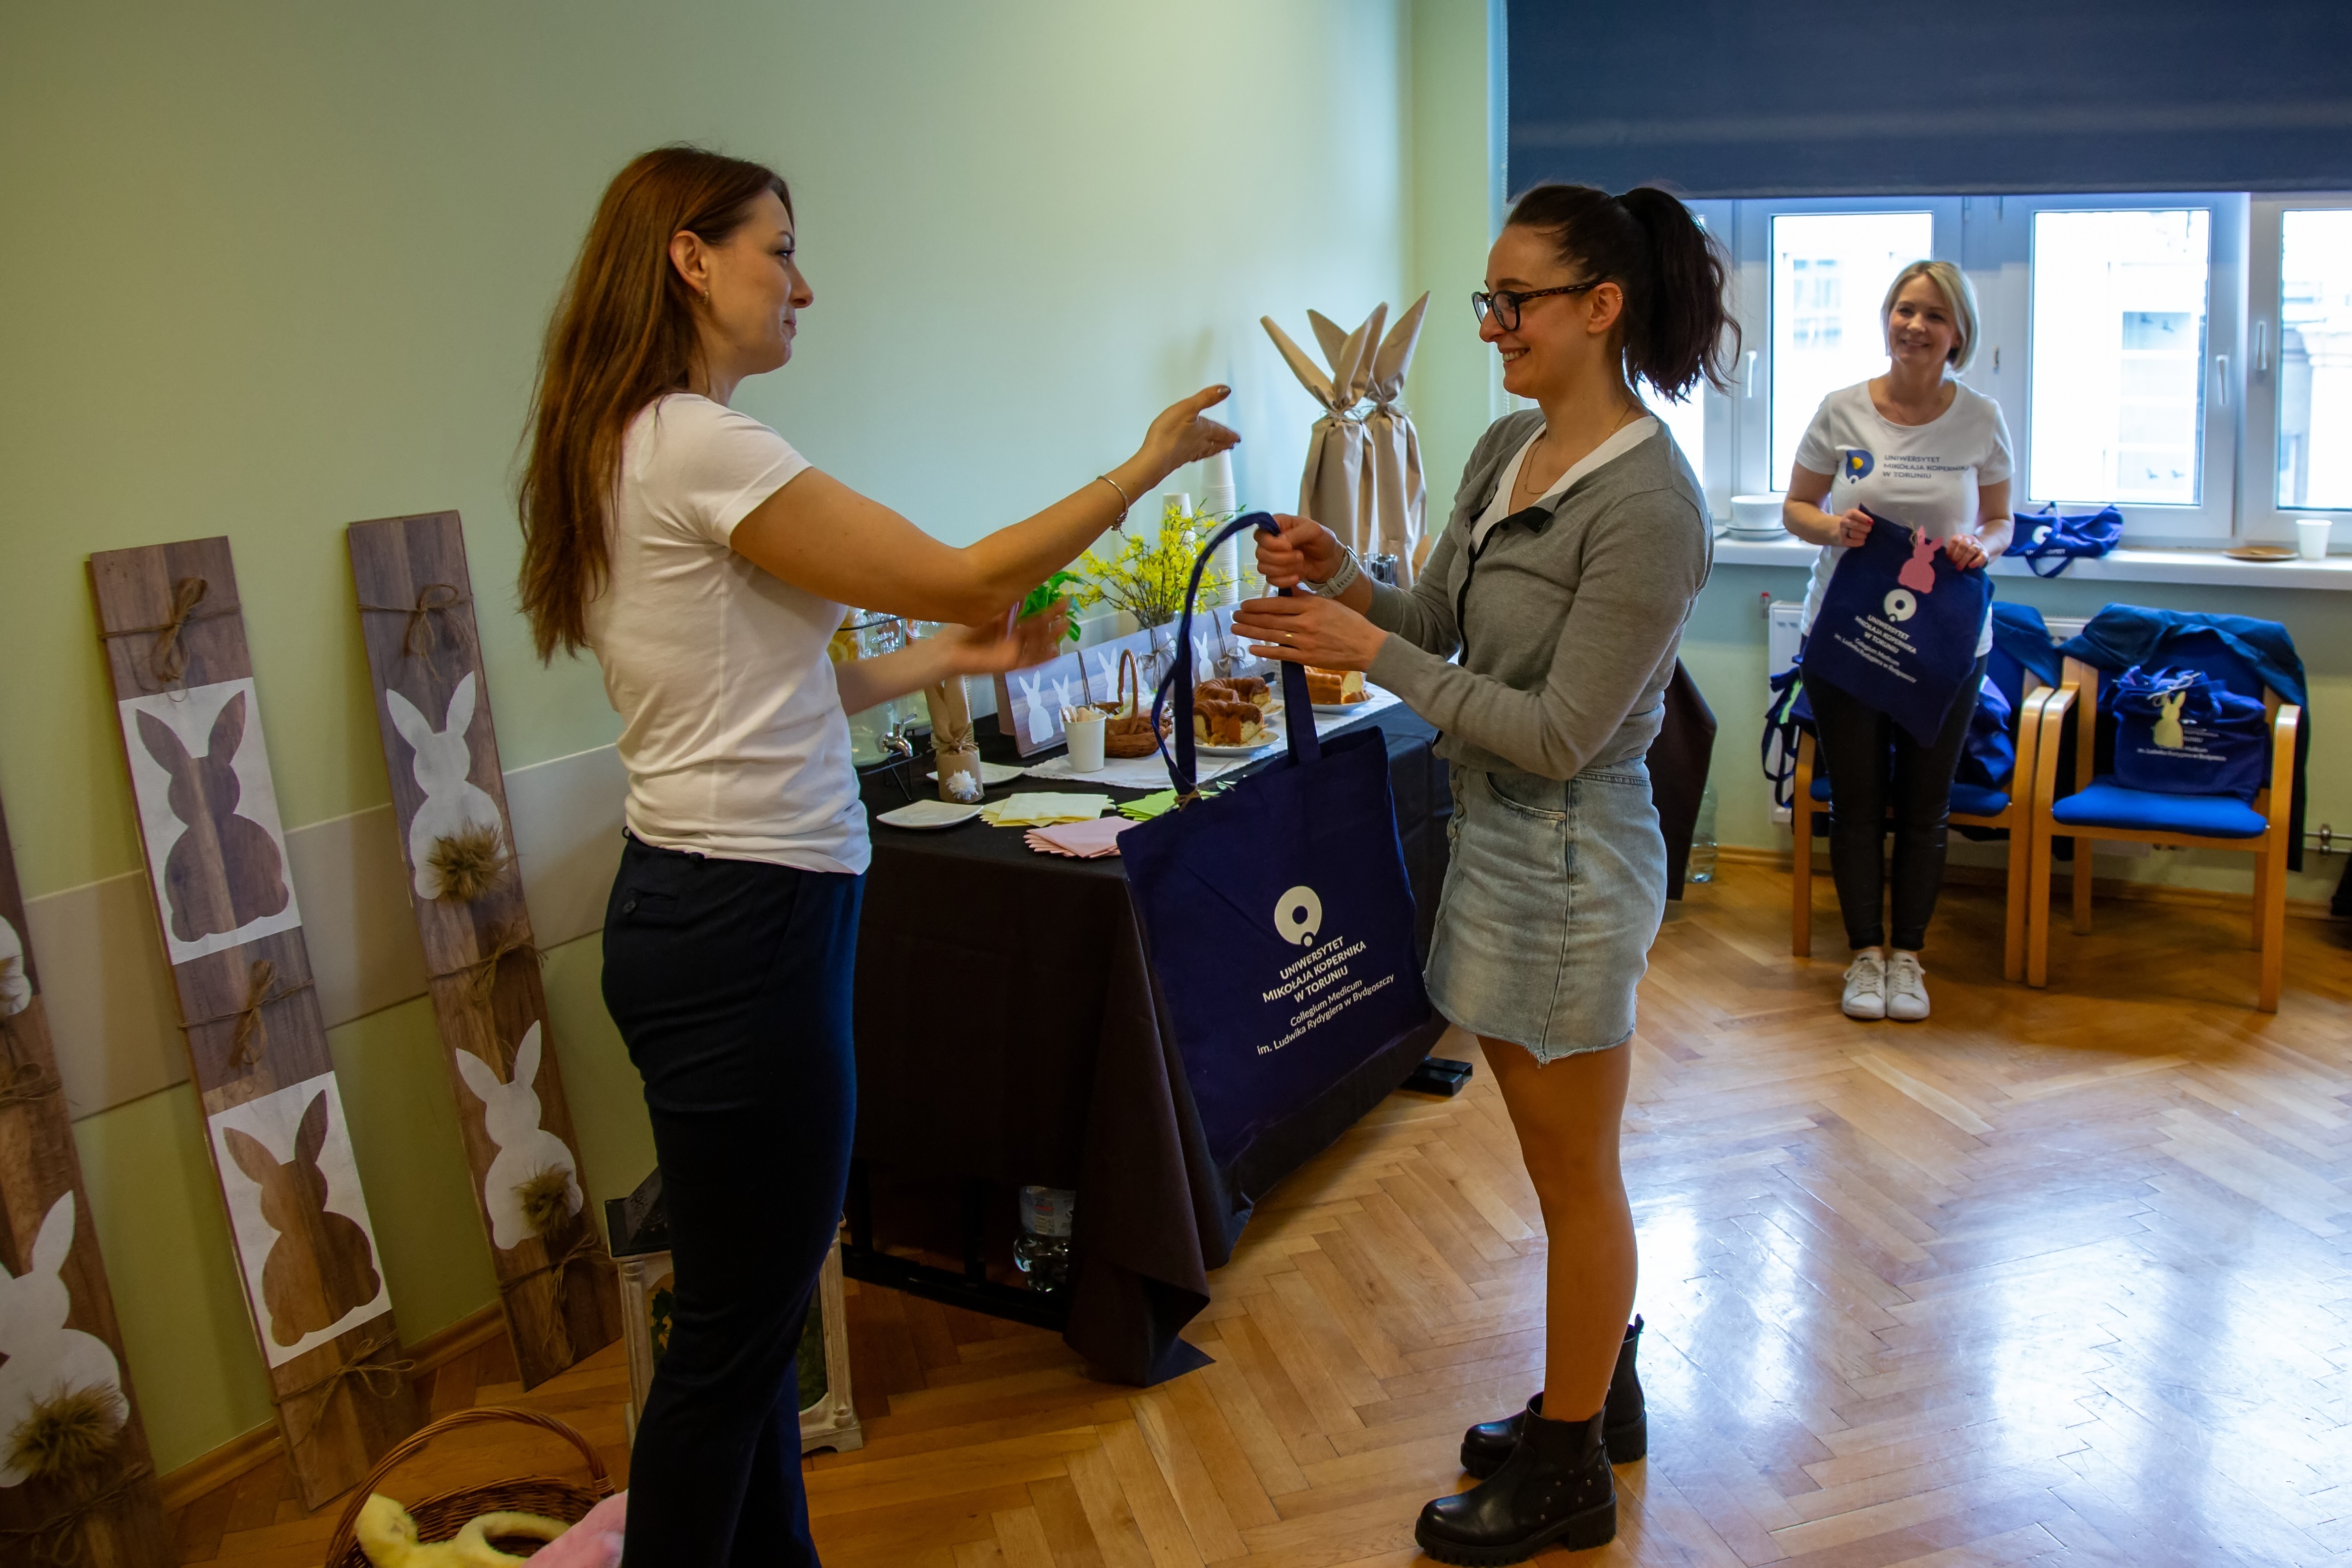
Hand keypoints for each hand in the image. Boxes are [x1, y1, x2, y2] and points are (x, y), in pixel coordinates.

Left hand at [940, 602, 1069, 675]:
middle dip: (1053, 620)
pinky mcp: (1009, 665)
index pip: (1035, 619)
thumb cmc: (963, 631)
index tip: (1063, 600)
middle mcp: (1014, 641)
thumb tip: (1023, 591)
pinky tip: (1055, 651)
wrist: (948, 650)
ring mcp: (1013, 653)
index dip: (1049, 611)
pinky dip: (1043, 658)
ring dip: (1052, 637)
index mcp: (1010, 629)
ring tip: (1065, 625)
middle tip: (1068, 609)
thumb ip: (1007, 606)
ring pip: (1038, 646)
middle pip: (1039, 631)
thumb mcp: (989, 614)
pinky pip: (1030, 662)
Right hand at [1134, 386, 1239, 484]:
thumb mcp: (1188, 408)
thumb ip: (1206, 398)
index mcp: (1204, 430)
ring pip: (1206, 451)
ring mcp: (1188, 452)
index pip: (1221, 432)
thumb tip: (1225, 390)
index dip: (1230, 433)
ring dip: (1215, 450)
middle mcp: (1199, 443)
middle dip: (1225, 443)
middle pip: (1216, 444)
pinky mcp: (1177, 459)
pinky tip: (1194, 455)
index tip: (1237, 437)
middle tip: (1232, 445)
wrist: (1155, 457)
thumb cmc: (1169, 434)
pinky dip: (1199, 455)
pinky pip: (1193, 456)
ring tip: (1219, 450)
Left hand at [1229, 593, 1385, 672]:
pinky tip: (1252, 647)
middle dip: (1248, 618)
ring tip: (1236, 628)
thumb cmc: (1350, 623)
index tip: (1244, 604)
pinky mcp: (1306, 658)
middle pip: (1270, 619)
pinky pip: (1281, 654)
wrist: (1367, 646)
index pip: (1277, 604)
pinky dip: (1265, 650)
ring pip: (1271, 635)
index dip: (1257, 605)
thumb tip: (1286, 589)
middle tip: (1234, 616)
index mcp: (1311, 606)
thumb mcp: (1328, 603)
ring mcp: (1305, 641)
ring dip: (1250, 632)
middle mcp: (1305, 623)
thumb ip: (1305, 598)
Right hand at [1255, 513, 1342, 588]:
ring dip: (1283, 569)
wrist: (1330, 561)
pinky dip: (1284, 580)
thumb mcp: (1313, 531)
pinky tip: (1297, 576)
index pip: (1260, 534)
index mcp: (1277, 525)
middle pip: (1260, 553)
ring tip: (1300, 564)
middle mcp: (1270, 541)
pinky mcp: (1276, 573)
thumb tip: (1280, 542)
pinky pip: (1270, 580)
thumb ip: (1296, 534)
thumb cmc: (1322, 540)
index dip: (1271, 543)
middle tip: (1300, 556)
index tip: (1288, 546)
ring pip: (1263, 568)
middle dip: (1281, 558)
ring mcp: (1271, 558)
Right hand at [1836, 509, 1873, 546]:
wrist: (1840, 530)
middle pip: (1855, 525)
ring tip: (1865, 535)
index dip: (1864, 518)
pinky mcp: (1842, 541)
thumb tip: (1872, 523)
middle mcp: (1844, 522)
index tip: (1871, 522)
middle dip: (1865, 528)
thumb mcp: (1857, 516)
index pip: (1854, 514)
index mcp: (1849, 514)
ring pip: (1853, 534)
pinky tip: (1862, 541)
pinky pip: (1851, 542)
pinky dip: (1859, 542)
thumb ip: (1864, 518)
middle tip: (1869, 529)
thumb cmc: (1854, 522)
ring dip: (1862, 535)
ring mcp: (1842, 532)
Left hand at [1943, 532, 1987, 569]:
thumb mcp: (1953, 551)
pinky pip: (1982, 556)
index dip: (1950, 550)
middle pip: (1963, 544)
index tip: (1948, 558)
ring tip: (1959, 567)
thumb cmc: (1960, 555)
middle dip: (1957, 555)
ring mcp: (1978, 545)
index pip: (1955, 540)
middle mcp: (1970, 539)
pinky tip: (1970, 566)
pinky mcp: (1985, 553)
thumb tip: (1935, 556)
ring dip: (1964, 559)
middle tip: (1954, 564)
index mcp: (1960, 537)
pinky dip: (1976, 561)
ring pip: (1972, 550)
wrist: (1976, 555)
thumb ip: (1947, 553)